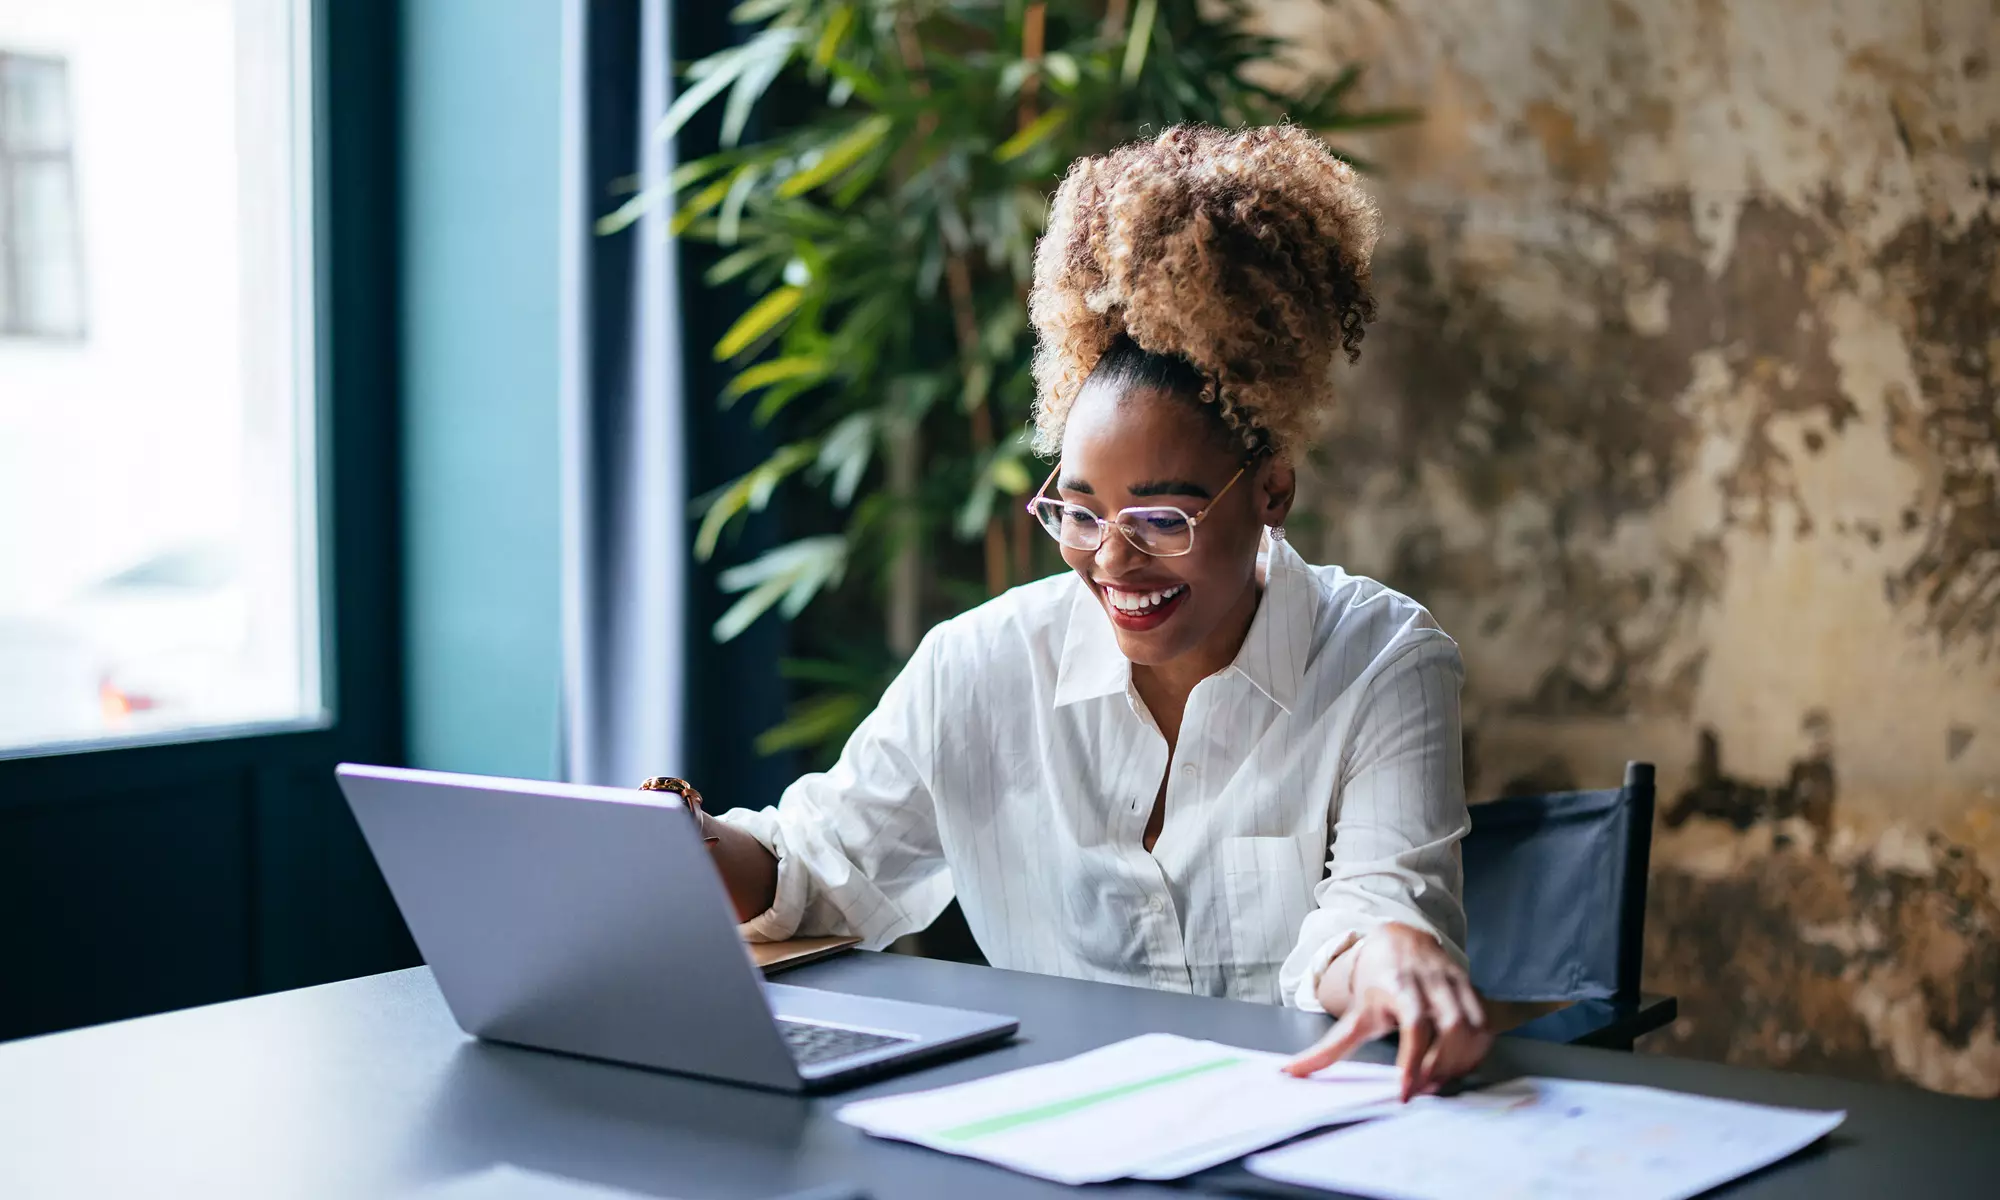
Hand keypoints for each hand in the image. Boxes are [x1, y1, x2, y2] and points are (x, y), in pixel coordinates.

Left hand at [1282, 922, 1490, 1100]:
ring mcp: (1455, 983)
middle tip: (1425, 1089)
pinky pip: (1485, 1024)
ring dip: (1461, 1060)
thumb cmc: (1377, 982)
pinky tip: (1458, 1066)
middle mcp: (1430, 981)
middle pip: (1450, 1025)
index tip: (1406, 1092)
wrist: (1401, 940)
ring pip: (1473, 1025)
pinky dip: (1476, 1050)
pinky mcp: (1472, 989)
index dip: (1413, 1060)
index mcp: (1398, 986)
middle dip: (1440, 1064)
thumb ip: (1328, 1050)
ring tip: (1440, 1080)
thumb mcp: (1353, 1013)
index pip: (1414, 1023)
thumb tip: (1289, 1074)